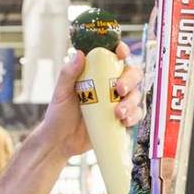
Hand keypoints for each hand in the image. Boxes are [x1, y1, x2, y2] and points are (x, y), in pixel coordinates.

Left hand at [39, 42, 144, 159]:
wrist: (60, 142)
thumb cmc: (58, 115)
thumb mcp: (61, 93)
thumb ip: (68, 74)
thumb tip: (79, 54)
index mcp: (96, 74)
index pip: (113, 58)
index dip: (121, 51)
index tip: (121, 53)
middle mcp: (109, 86)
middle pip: (132, 75)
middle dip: (130, 80)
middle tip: (120, 90)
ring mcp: (116, 102)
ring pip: (136, 95)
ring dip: (131, 102)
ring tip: (118, 113)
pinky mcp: (120, 119)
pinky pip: (135, 114)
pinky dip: (134, 116)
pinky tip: (124, 121)